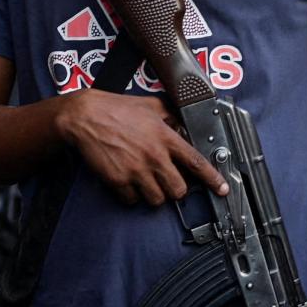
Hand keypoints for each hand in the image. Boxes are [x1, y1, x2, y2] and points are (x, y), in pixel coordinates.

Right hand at [57, 91, 227, 205]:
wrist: (85, 116)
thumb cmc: (116, 108)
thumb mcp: (151, 105)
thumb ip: (170, 116)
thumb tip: (182, 124)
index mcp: (165, 137)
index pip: (197, 163)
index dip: (213, 179)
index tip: (222, 189)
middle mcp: (154, 156)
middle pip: (178, 190)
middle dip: (176, 189)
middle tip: (169, 182)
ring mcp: (136, 170)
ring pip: (157, 200)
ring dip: (154, 194)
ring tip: (146, 181)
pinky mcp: (118, 180)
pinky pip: (132, 200)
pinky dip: (132, 196)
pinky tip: (128, 182)